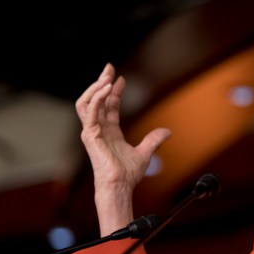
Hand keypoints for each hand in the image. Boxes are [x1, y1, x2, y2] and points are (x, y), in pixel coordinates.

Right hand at [75, 63, 170, 234]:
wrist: (120, 185)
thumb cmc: (128, 174)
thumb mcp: (145, 153)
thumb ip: (154, 140)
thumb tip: (167, 131)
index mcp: (109, 131)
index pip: (109, 105)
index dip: (114, 91)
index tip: (121, 79)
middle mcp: (99, 129)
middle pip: (96, 99)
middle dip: (102, 82)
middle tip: (109, 67)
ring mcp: (92, 131)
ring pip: (86, 102)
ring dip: (95, 87)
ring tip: (106, 76)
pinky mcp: (90, 134)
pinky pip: (89, 111)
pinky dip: (96, 98)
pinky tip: (106, 88)